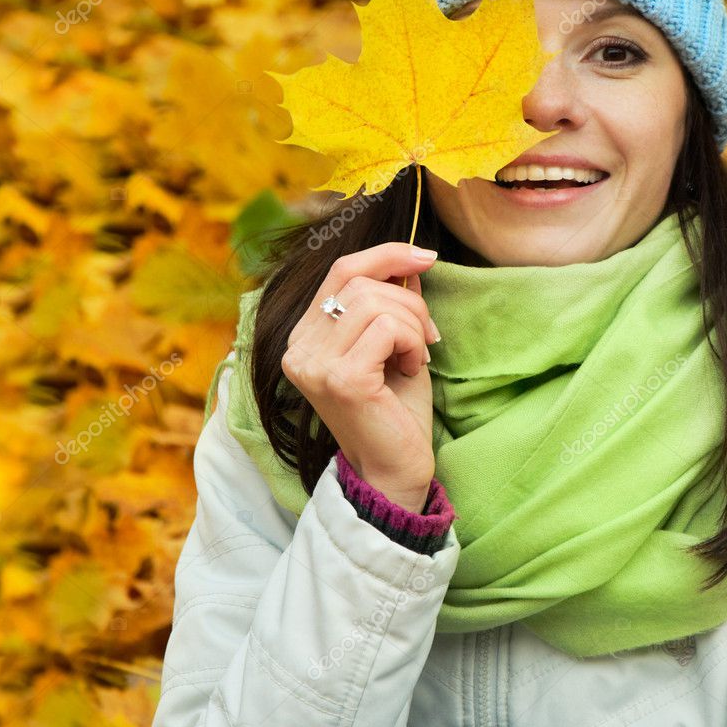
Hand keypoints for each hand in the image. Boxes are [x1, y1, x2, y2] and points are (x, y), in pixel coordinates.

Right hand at [281, 241, 440, 504]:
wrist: (395, 471)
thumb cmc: (395, 410)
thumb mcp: (393, 344)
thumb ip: (392, 302)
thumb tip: (409, 260)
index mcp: (304, 337)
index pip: (340, 271)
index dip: (385, 254)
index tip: (426, 257)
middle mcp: (298, 349)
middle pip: (361, 283)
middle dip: (409, 301)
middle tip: (428, 337)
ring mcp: (315, 364)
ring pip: (375, 303)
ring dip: (412, 325)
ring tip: (416, 357)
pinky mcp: (340, 379)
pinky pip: (386, 328)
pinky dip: (412, 343)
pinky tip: (412, 369)